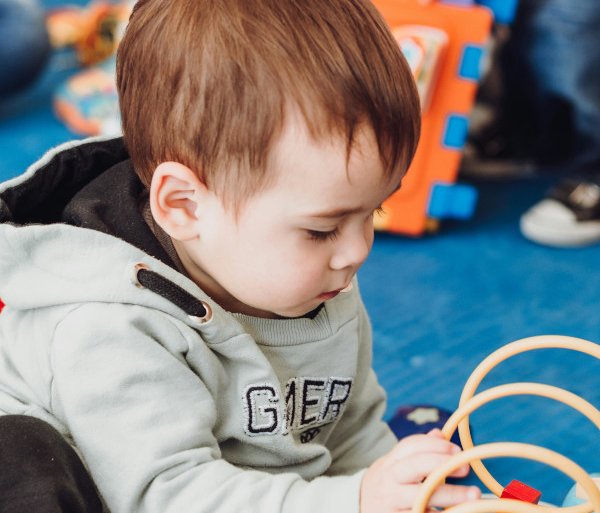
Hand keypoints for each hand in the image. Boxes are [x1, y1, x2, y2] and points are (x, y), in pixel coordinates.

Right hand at [360, 429, 480, 512]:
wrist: (358, 504)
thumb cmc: (389, 482)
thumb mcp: (397, 463)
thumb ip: (418, 450)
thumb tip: (440, 433)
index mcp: (392, 461)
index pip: (411, 446)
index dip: (436, 445)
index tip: (458, 450)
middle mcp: (391, 479)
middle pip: (415, 466)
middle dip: (441, 464)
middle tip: (466, 468)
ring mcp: (392, 501)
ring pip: (420, 496)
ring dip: (448, 495)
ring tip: (473, 496)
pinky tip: (456, 512)